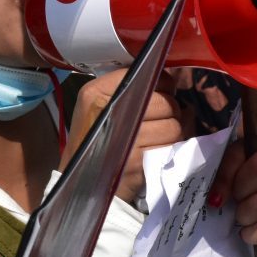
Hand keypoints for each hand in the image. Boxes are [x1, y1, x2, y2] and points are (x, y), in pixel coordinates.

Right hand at [63, 69, 185, 202]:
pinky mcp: (137, 159)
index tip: (161, 93)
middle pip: (165, 102)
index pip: (145, 76)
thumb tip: (173, 82)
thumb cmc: (94, 138)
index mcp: (96, 92)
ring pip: (174, 126)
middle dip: (171, 111)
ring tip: (161, 136)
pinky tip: (161, 150)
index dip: (162, 84)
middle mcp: (108, 110)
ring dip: (175, 132)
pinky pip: (172, 146)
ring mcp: (124, 136)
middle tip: (162, 119)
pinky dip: (173, 148)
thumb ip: (131, 89)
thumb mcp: (100, 106)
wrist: (80, 180)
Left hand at [207, 129, 256, 256]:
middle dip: (240, 192)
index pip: (241, 149)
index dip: (225, 174)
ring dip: (246, 215)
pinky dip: (256, 233)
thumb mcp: (229, 177)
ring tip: (242, 218)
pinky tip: (251, 233)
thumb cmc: (244, 193)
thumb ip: (219, 173)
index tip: (215, 196)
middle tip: (235, 203)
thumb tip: (214, 198)